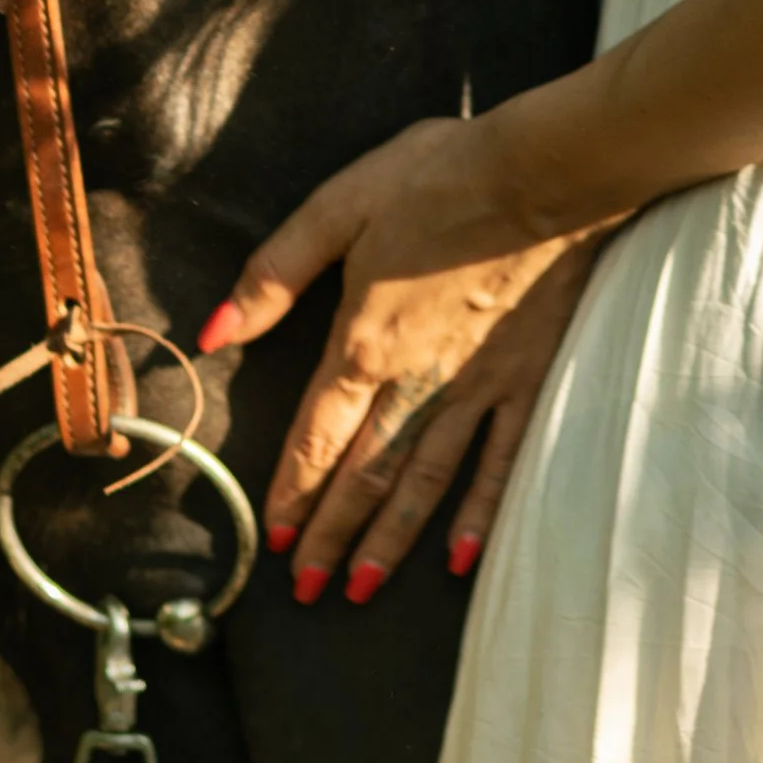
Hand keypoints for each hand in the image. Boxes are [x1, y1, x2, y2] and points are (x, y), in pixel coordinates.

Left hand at [198, 113, 615, 600]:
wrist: (548, 171)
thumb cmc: (441, 176)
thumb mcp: (341, 205)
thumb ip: (276, 272)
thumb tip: (214, 331)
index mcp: (363, 341)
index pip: (317, 435)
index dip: (293, 490)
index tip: (276, 542)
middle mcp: (416, 381)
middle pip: (365, 471)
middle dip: (331, 534)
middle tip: (306, 592)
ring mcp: (477, 387)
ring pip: (424, 481)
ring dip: (389, 539)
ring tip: (360, 589)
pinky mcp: (527, 381)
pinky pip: (501, 461)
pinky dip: (480, 513)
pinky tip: (460, 557)